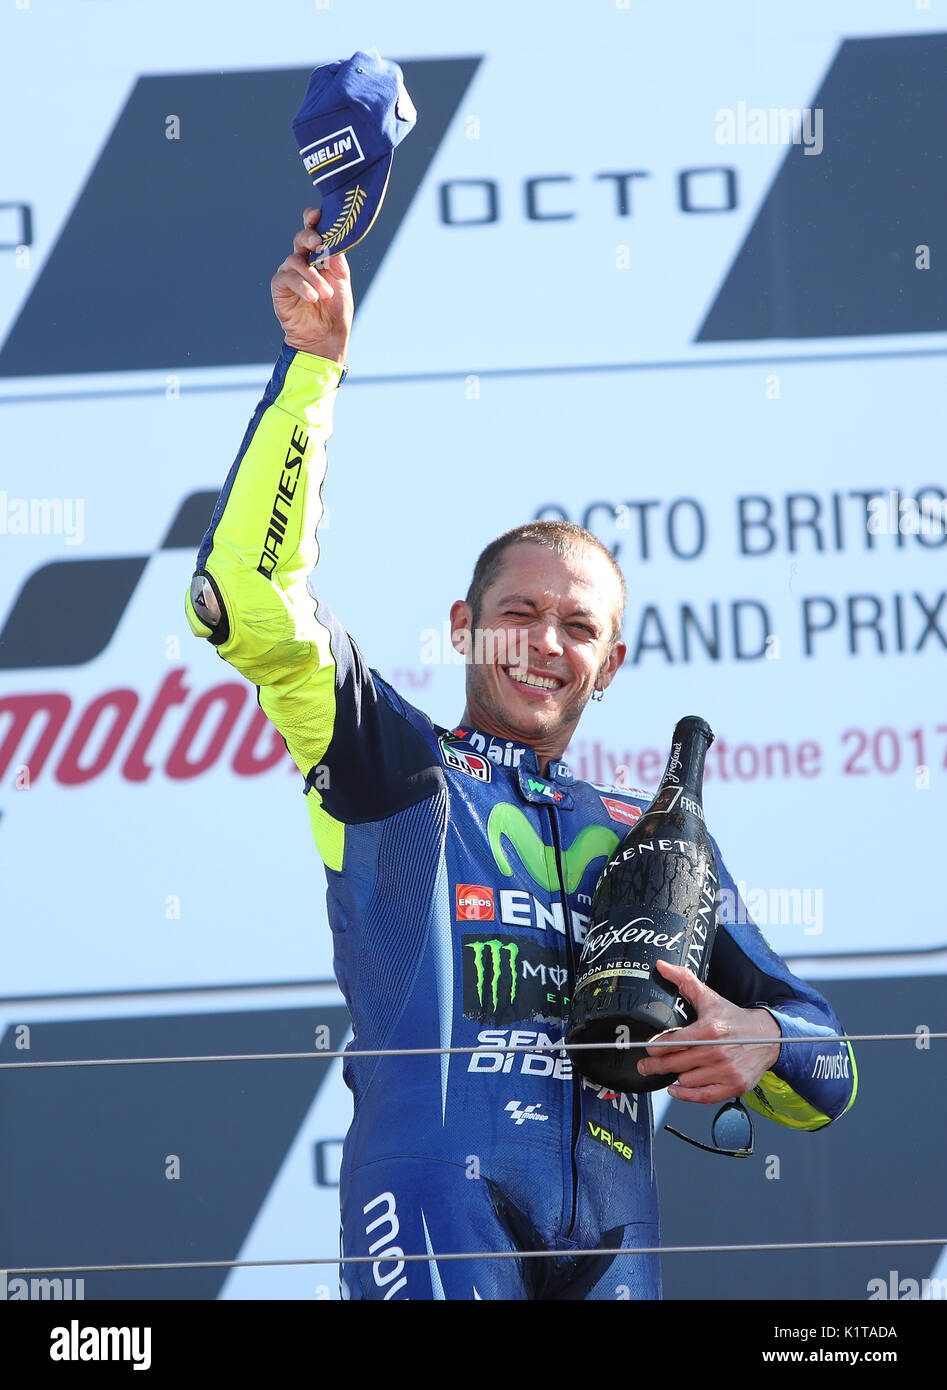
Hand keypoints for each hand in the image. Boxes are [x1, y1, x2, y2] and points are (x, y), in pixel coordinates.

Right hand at [270, 207, 353, 363]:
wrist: (326, 338)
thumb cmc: (335, 312)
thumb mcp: (342, 284)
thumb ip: (337, 262)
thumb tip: (334, 240)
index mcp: (320, 257)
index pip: (314, 232)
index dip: (312, 220)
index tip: (317, 214)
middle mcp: (303, 261)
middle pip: (300, 238)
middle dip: (309, 237)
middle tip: (319, 243)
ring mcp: (290, 273)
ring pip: (296, 261)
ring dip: (313, 276)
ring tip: (325, 294)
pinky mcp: (280, 287)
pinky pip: (288, 278)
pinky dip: (302, 286)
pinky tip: (312, 297)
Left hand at [636, 959, 781, 1104]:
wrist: (768, 1037)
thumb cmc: (734, 1019)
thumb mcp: (709, 997)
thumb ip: (684, 980)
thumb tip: (661, 966)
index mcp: (709, 1029)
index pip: (672, 1042)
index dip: (655, 1046)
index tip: (648, 1047)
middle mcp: (717, 1052)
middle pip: (674, 1063)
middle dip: (654, 1065)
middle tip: (645, 1065)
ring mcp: (726, 1071)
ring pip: (686, 1080)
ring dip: (676, 1076)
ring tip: (673, 1069)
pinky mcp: (734, 1086)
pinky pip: (703, 1097)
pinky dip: (686, 1096)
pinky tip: (677, 1088)